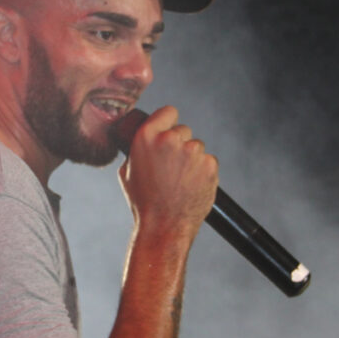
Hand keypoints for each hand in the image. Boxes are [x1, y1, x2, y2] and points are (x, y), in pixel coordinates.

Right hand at [118, 105, 217, 238]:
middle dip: (179, 145)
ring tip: (180, 180)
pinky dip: (203, 171)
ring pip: (197, 147)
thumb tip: (145, 141)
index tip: (168, 132)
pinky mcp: (210, 164)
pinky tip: (191, 185)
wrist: (164, 226)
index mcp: (147, 137)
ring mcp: (193, 151)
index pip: (169, 111)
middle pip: (183, 130)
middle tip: (171, 167)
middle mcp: (170, 139)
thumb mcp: (128, 171)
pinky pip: (208, 161)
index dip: (168, 122)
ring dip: (191, 159)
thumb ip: (139, 150)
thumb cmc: (143, 202)